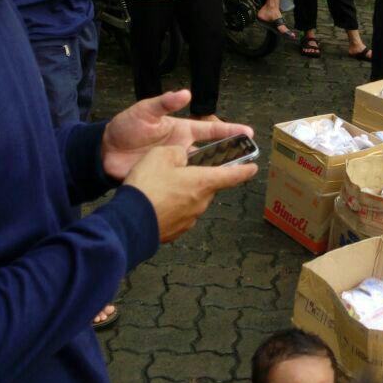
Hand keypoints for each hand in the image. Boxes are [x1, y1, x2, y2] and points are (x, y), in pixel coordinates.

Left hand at [101, 89, 253, 180]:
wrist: (105, 152)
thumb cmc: (126, 127)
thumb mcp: (145, 111)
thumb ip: (165, 103)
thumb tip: (186, 93)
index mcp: (182, 130)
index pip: (211, 131)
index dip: (230, 131)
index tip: (248, 133)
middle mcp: (183, 148)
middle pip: (212, 153)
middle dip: (231, 156)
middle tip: (249, 160)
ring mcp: (176, 165)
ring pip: (202, 171)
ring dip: (216, 174)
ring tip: (235, 180)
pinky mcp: (167, 179)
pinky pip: (186, 185)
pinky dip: (197, 189)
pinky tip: (207, 194)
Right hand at [123, 145, 256, 243]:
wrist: (129, 221)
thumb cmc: (148, 186)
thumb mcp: (161, 154)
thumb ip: (178, 152)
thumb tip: (183, 157)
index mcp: (204, 181)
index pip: (232, 175)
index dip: (244, 170)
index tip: (253, 168)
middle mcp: (201, 202)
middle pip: (207, 186)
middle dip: (198, 179)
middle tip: (182, 171)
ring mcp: (189, 219)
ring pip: (192, 200)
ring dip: (183, 193)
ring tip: (162, 187)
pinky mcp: (176, 230)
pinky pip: (179, 213)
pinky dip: (171, 207)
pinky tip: (156, 202)